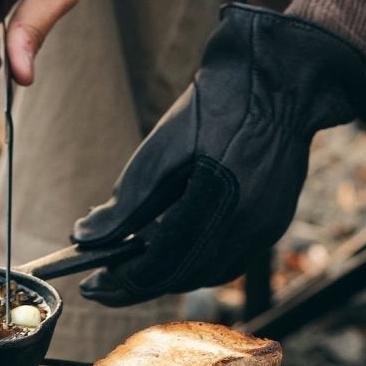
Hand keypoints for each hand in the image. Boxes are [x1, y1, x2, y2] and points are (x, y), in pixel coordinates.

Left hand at [74, 4, 365, 305]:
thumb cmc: (217, 105)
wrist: (280, 80)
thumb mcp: (161, 148)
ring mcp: (265, 228)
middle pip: (182, 277)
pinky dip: (197, 264)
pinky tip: (174, 253)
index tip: (90, 286)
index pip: (160, 264)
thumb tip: (84, 240)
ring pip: (207, 274)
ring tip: (133, 267)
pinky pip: (229, 261)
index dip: (121, 281)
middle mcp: (246, 224)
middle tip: (103, 284)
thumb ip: (126, 204)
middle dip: (138, 285)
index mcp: (216, 201)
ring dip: (168, 277)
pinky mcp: (274, 224)